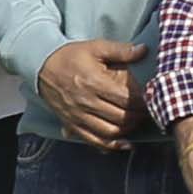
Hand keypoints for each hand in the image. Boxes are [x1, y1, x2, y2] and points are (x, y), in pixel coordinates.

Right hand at [37, 39, 143, 153]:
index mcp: (94, 82)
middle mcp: (86, 102)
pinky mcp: (71, 123)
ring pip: (110, 131)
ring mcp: (78, 115)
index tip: (152, 98)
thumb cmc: (69, 56)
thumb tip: (144, 50)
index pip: (127, 99)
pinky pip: (93, 140)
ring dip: (128, 130)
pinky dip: (110, 146)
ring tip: (136, 121)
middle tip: (148, 110)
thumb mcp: (95, 47)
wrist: (40, 66)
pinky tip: (123, 144)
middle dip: (139, 116)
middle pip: (121, 117)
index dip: (144, 101)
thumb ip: (120, 50)